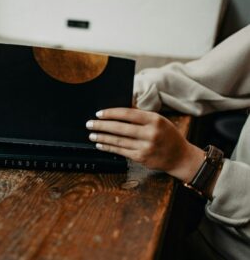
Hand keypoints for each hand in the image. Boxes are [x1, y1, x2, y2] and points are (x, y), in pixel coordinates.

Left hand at [86, 108, 204, 181]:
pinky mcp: (141, 158)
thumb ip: (140, 116)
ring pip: (118, 141)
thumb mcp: (159, 120)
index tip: (99, 113)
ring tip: (92, 134)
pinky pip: (121, 151)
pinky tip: (100, 144)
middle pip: (120, 128)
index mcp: (154, 120)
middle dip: (102, 126)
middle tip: (89, 123)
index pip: (128, 114)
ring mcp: (145, 147)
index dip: (111, 113)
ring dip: (102, 137)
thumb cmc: (167, 135)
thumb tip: (118, 111)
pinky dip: (109, 147)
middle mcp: (150, 133)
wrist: (180, 157)